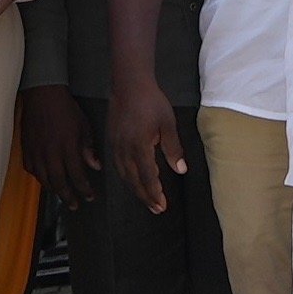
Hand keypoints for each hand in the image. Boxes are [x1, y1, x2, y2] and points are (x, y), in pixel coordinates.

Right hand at [20, 85, 97, 206]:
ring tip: (62, 196)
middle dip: (69, 196)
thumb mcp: (84, 126)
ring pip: (44, 179)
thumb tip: (95, 167)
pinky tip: (45, 180)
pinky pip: (32, 169)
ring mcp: (37, 153)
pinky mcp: (26, 149)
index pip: (77, 176)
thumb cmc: (66, 109)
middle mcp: (51, 154)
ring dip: (54, 190)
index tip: (90, 197)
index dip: (84, 189)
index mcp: (67, 148)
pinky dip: (39, 178)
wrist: (43, 95)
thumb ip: (88, 148)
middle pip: (59, 183)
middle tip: (75, 205)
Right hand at [107, 72, 186, 217]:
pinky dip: (126, 178)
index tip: (161, 206)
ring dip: (135, 189)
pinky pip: (118, 166)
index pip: (146, 177)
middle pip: (133, 180)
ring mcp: (115, 146)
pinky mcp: (111, 141)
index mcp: (139, 146)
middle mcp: (124, 150)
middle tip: (157, 209)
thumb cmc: (151, 102)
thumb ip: (173, 148)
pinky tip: (132, 180)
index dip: (154, 193)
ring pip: (124, 175)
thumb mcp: (167, 123)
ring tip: (147, 199)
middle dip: (145, 196)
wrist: (129, 84)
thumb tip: (181, 170)